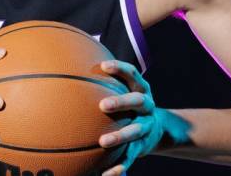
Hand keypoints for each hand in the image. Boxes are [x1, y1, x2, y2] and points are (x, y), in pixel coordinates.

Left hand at [98, 60, 163, 175]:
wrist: (158, 129)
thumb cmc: (130, 106)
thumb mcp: (126, 90)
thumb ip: (106, 82)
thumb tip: (72, 69)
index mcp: (141, 89)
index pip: (133, 74)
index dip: (120, 69)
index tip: (104, 66)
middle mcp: (147, 106)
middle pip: (138, 101)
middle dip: (122, 102)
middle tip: (103, 105)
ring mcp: (147, 126)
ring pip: (136, 131)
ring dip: (121, 136)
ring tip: (103, 142)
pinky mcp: (143, 146)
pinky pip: (132, 155)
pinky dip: (120, 164)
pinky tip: (107, 173)